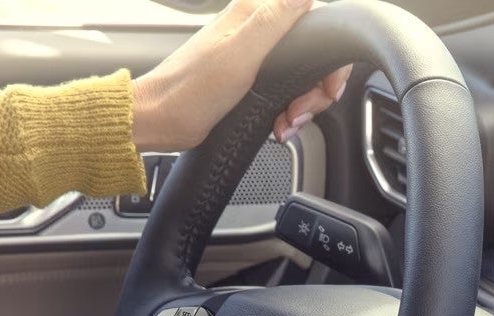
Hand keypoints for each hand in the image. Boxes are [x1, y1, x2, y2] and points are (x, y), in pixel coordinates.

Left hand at [130, 0, 351, 151]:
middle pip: (313, 56)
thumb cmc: (191, 90)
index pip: (315, 24)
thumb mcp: (239, 54)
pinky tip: (278, 123)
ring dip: (302, 106)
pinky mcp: (252, 78)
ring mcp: (255, 55)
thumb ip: (274, 21)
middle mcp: (256, 30)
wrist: (163, 120)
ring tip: (285, 122)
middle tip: (298, 110)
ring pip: (303, 78)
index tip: (326, 88)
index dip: (330, 61)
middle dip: (315, 91)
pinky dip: (289, 112)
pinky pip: (288, 92)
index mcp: (254, 15)